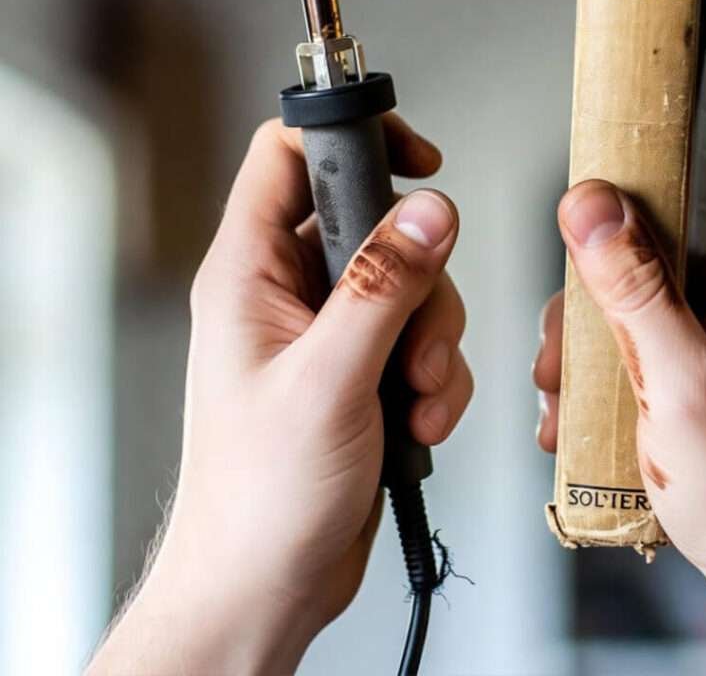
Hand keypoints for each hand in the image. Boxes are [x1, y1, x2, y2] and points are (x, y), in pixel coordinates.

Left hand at [91, 116, 472, 675]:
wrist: (268, 584)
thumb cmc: (259, 497)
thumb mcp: (328, 380)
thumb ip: (382, 286)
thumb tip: (429, 211)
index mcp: (252, 272)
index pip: (288, 156)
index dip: (352, 136)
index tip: (418, 157)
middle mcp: (291, 292)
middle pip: (378, 223)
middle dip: (419, 279)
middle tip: (416, 335)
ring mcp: (331, 331)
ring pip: (412, 285)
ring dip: (435, 340)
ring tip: (416, 395)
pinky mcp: (363, 368)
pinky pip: (424, 339)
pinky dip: (437, 378)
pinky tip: (418, 421)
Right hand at [534, 0, 705, 674]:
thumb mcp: (683, 390)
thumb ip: (635, 290)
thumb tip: (589, 203)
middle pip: (675, 197)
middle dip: (612, 224)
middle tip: (582, 252)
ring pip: (639, 272)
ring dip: (593, 320)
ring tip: (577, 388)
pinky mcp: (704, 353)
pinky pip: (636, 323)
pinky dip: (600, 357)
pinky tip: (584, 410)